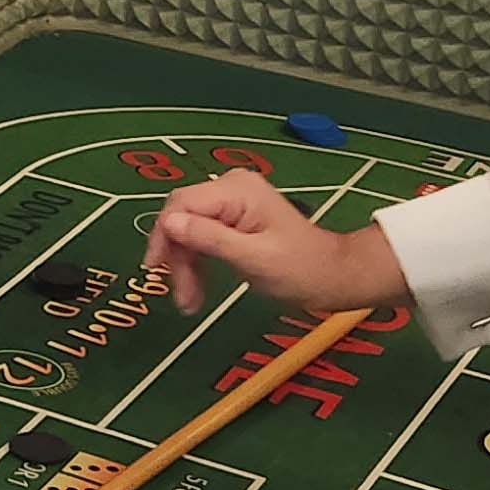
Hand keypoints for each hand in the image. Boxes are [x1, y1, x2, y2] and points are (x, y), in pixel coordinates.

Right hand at [140, 172, 404, 318]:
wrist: (334, 277)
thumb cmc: (300, 269)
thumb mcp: (253, 258)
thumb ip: (210, 238)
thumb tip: (168, 223)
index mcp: (236, 190)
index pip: (181, 204)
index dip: (163, 237)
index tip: (156, 272)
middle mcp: (230, 187)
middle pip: (182, 217)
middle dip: (177, 258)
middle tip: (182, 298)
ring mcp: (233, 201)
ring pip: (189, 229)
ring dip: (185, 265)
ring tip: (190, 303)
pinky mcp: (234, 217)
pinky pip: (202, 235)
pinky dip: (197, 262)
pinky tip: (198, 288)